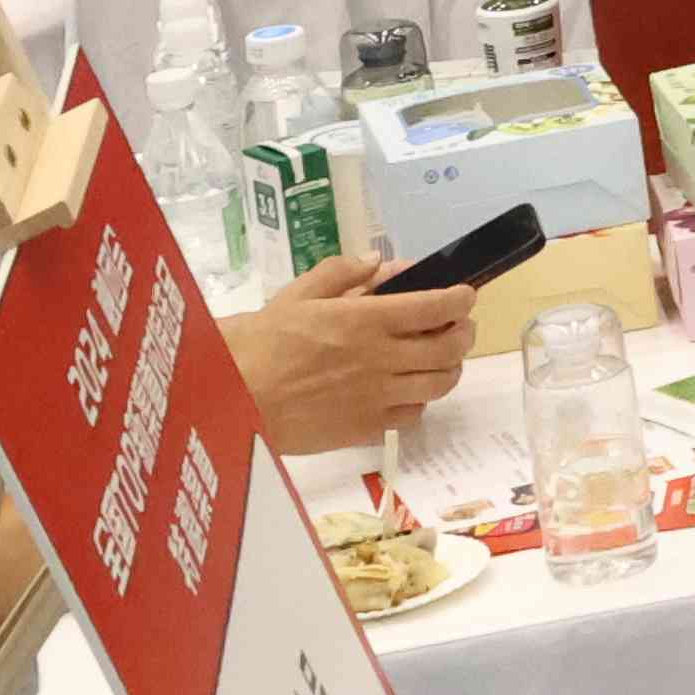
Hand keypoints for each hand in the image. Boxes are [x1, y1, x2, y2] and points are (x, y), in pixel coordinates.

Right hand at [227, 255, 479, 455]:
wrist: (229, 401)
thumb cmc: (255, 343)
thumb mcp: (295, 296)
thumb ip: (341, 275)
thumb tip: (381, 264)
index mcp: (365, 320)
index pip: (437, 306)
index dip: (461, 299)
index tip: (465, 295)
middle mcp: (380, 359)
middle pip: (449, 347)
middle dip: (464, 332)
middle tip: (459, 325)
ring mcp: (376, 398)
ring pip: (439, 384)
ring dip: (449, 367)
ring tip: (441, 358)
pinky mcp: (364, 430)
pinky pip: (412, 416)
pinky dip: (419, 401)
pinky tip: (406, 392)